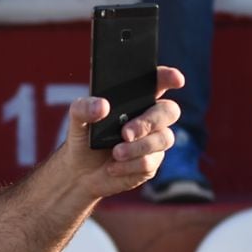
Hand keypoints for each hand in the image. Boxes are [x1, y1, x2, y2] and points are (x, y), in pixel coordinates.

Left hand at [64, 65, 183, 197]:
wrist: (80, 173)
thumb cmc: (83, 140)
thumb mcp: (76, 121)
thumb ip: (83, 108)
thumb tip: (102, 106)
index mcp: (136, 100)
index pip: (158, 82)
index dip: (169, 77)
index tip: (175, 79)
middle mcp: (150, 117)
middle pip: (169, 111)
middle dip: (149, 121)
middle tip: (126, 133)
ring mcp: (154, 141)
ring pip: (164, 139)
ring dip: (138, 147)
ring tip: (115, 153)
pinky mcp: (151, 163)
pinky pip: (150, 162)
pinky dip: (129, 165)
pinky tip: (113, 167)